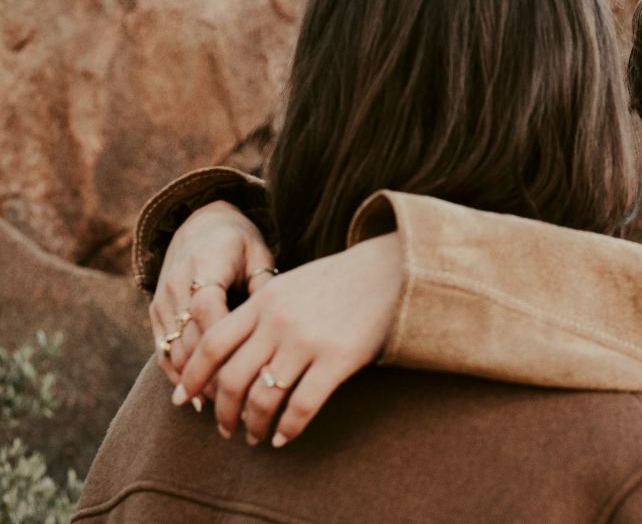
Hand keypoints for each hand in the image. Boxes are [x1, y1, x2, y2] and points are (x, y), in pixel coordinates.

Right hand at [150, 201, 275, 387]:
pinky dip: (177, 375)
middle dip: (213, 374)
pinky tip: (196, 400)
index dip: (226, 344)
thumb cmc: (238, 240)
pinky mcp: (155, 311)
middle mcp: (176, 284)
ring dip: (195, 382)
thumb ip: (263, 285)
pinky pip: (162, 349)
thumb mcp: (258, 252)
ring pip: (173, 349)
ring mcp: (162, 300)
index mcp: (205, 265)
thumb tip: (276, 324)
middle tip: (241, 405)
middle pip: (189, 337)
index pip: (208, 310)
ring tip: (223, 411)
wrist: (198, 221)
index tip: (250, 373)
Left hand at [170, 232, 404, 446]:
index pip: (213, 343)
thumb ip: (261, 311)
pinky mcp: (338, 358)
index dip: (193, 375)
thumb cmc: (340, 280)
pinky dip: (288, 428)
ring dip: (254, 425)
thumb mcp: (291, 284)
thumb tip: (230, 352)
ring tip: (255, 437)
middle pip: (233, 377)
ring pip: (264, 397)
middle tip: (224, 428)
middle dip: (223, 411)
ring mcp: (308, 340)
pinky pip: (302, 405)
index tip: (183, 398)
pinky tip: (283, 437)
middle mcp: (279, 321)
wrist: (392, 269)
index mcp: (264, 300)